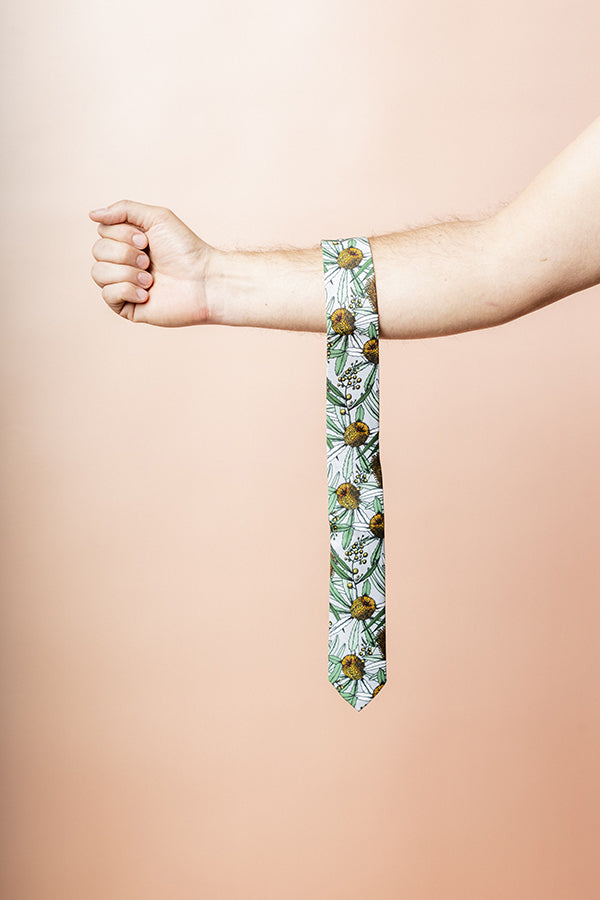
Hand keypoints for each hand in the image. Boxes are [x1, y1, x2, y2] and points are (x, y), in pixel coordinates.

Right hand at [89, 199, 218, 326]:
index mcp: (127, 242)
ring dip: (127, 272)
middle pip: (97, 251)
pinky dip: (127, 290)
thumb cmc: (185, 249)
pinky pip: (107, 295)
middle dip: (125, 254)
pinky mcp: (127, 307)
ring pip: (98, 273)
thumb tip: (92, 214)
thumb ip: (123, 210)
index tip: (147, 240)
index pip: (102, 232)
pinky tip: (147, 294)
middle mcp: (122, 263)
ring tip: (150, 278)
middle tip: (150, 261)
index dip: (123, 234)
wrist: (203, 281)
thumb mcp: (156, 217)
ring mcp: (123, 286)